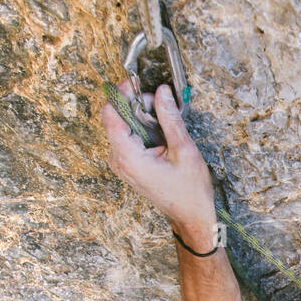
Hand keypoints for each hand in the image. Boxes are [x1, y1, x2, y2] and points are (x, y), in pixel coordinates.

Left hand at [100, 82, 216, 242]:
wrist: (190, 216)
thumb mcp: (184, 150)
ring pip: (122, 126)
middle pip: (115, 118)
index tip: (136, 85)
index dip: (121, 94)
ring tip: (164, 126)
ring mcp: (121, 163)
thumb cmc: (189, 190)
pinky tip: (160, 136)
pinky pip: (128, 137)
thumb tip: (161, 92)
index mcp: (128, 157)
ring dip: (141, 118)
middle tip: (159, 106)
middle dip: (136, 105)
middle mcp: (118, 160)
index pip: (110, 114)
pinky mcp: (127, 164)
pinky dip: (142, 129)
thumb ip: (170, 118)